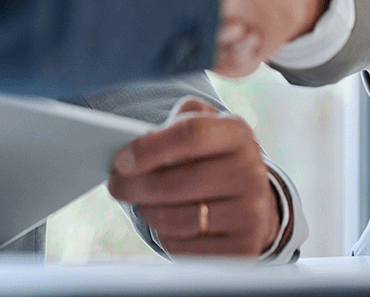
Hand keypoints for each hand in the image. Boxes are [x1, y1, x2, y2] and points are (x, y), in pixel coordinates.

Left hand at [108, 98, 281, 257]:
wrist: (255, 201)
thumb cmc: (215, 158)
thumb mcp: (206, 127)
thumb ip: (176, 122)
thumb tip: (138, 146)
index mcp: (238, 133)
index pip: (191, 134)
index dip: (149, 148)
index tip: (120, 160)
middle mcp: (251, 172)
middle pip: (176, 182)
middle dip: (135, 186)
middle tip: (115, 186)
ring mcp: (250, 213)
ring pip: (176, 219)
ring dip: (148, 212)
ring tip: (141, 203)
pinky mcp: (242, 248)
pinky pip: (184, 248)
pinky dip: (165, 238)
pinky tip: (166, 224)